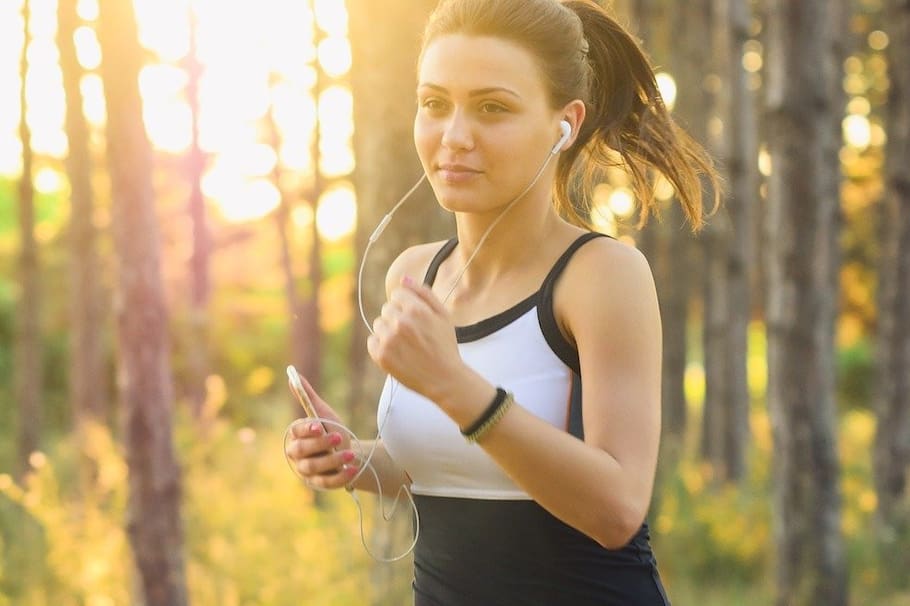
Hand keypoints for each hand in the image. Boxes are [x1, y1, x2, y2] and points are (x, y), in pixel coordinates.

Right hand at [284, 376, 358, 489]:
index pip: (296, 432)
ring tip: (350, 454)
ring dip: (333, 461)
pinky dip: (340, 477)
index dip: (306, 429)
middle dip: (320, 444)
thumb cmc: (332, 431)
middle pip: (302, 451)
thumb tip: (292, 374)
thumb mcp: (323, 413)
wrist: (349, 453)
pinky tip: (352, 469)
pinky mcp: (319, 484)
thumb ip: (308, 397)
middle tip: (338, 437)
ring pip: (314, 467)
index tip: (319, 425)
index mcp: (297, 436)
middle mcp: (297, 455)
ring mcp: (307, 471)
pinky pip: (327, 483)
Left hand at [367, 276, 465, 401]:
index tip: (415, 318)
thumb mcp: (443, 315)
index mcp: (416, 310)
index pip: (397, 295)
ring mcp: (389, 340)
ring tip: (406, 344)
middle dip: (397, 318)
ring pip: (379, 324)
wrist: (444, 379)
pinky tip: (397, 353)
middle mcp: (400, 323)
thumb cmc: (445, 346)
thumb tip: (404, 278)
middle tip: (413, 334)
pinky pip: (372, 341)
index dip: (407, 305)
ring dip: (388, 331)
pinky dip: (381, 346)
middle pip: (387, 309)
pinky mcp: (381, 356)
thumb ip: (424, 293)